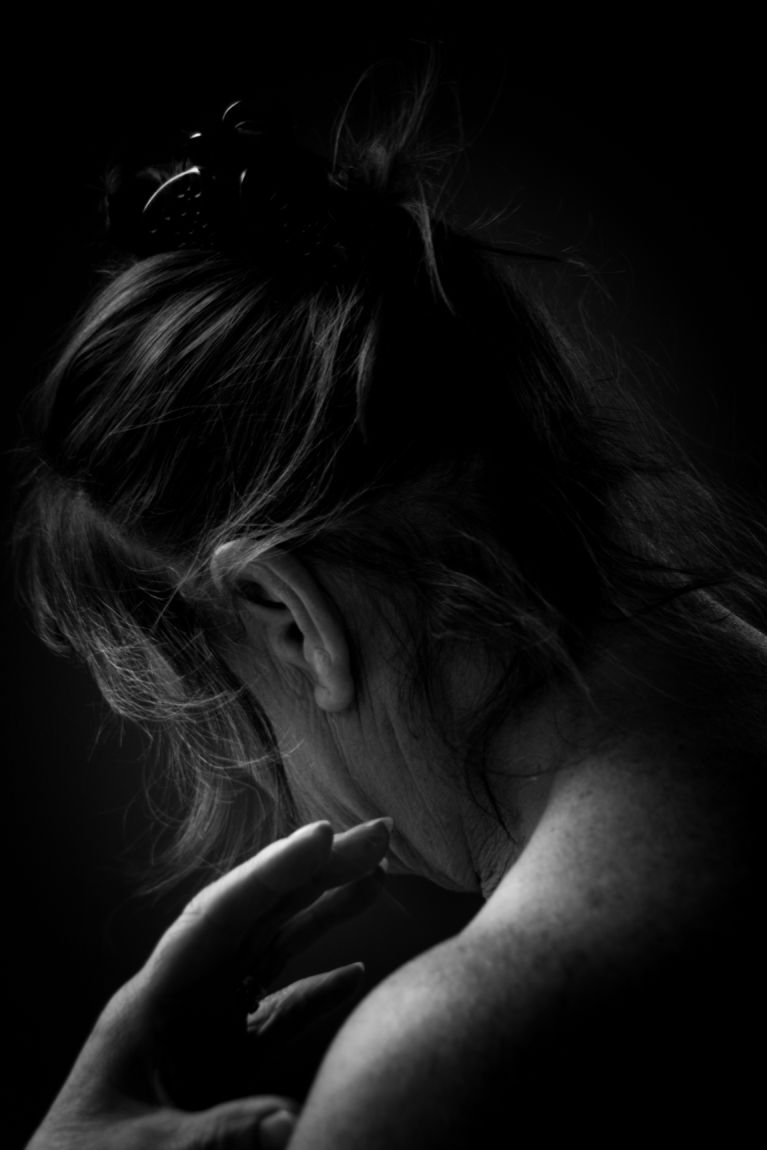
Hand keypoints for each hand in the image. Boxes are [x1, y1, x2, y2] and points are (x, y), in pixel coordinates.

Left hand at [27, 817, 392, 1149]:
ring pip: (273, 950)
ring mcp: (206, 1026)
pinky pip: (279, 1009)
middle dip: (316, 871)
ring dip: (324, 912)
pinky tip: (356, 972)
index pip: (217, 917)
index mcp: (152, 1002)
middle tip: (376, 836)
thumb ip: (218, 1134)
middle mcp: (185, 998)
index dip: (272, 872)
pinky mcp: (223, 1062)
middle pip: (257, 916)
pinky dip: (320, 988)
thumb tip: (293, 1123)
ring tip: (376, 878)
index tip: (326, 836)